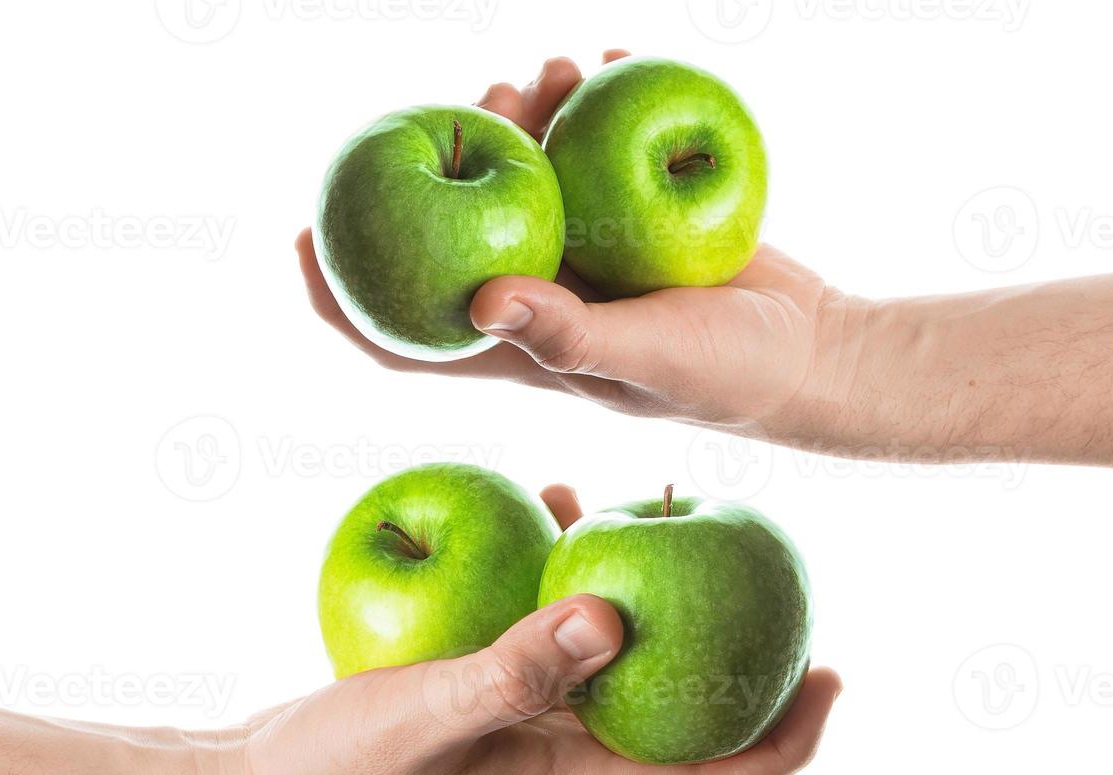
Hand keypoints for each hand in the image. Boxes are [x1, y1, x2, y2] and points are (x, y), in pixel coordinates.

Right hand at [215, 484, 841, 774]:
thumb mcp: (424, 716)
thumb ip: (513, 669)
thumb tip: (619, 615)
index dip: (784, 744)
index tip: (833, 676)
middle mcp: (560, 761)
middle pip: (680, 717)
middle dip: (734, 655)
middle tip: (762, 568)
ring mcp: (518, 731)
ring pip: (612, 665)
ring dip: (646, 602)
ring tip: (659, 518)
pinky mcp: (475, 697)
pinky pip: (541, 632)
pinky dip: (557, 579)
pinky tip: (547, 509)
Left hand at [296, 51, 864, 447]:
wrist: (812, 349)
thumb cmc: (728, 376)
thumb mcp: (645, 359)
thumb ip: (567, 334)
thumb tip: (475, 300)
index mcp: (519, 343)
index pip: (406, 334)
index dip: (344, 298)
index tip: (300, 239)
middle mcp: (538, 293)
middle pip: (459, 225)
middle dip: (454, 160)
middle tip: (489, 101)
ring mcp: (583, 254)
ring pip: (527, 176)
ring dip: (530, 117)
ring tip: (559, 66)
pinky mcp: (632, 219)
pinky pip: (598, 151)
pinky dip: (599, 104)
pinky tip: (610, 61)